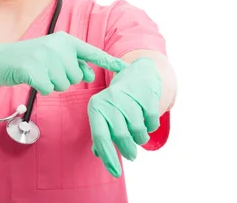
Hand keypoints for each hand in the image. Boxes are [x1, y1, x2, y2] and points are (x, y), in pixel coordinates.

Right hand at [0, 31, 126, 98]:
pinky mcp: (33, 69)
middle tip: (45, 70)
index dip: (109, 61)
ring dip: (51, 84)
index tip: (127, 68)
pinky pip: (47, 88)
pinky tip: (30, 78)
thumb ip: (72, 63)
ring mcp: (45, 56)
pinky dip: (40, 88)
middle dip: (63, 79)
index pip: (91, 52)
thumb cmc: (28, 60)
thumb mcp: (51, 56)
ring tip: (37, 72)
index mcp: (65, 40)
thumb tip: (91, 73)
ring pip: (63, 84)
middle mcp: (57, 45)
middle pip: (76, 76)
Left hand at [88, 57, 161, 177]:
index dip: (108, 157)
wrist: (138, 75)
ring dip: (140, 138)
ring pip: (138, 132)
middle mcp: (110, 101)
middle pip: (121, 137)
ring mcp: (129, 98)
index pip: (100, 137)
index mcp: (96, 107)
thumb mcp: (104, 114)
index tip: (116, 173)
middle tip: (131, 155)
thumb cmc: (117, 102)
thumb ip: (100, 134)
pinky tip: (145, 118)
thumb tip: (99, 153)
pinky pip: (152, 124)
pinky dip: (151, 127)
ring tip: (137, 133)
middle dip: (128, 150)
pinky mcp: (146, 96)